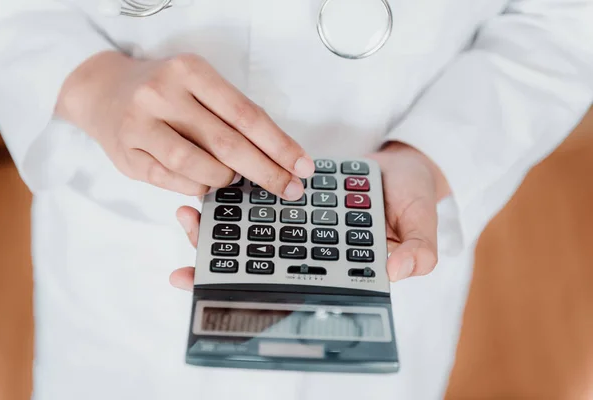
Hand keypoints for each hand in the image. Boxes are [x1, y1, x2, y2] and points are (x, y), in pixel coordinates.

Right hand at [55, 51, 313, 198]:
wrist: (102, 91)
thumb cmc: (163, 89)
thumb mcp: (198, 83)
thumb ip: (230, 114)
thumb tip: (274, 156)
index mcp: (190, 71)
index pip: (246, 114)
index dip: (279, 145)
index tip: (302, 166)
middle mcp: (162, 94)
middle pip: (226, 143)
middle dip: (265, 172)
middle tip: (289, 189)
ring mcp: (140, 125)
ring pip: (197, 166)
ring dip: (226, 181)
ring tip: (237, 181)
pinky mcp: (126, 155)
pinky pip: (171, 181)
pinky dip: (197, 187)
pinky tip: (208, 186)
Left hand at [170, 142, 449, 289]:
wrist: (403, 164)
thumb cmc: (414, 196)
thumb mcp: (423, 223)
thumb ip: (419, 250)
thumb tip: (397, 271)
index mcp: (335, 266)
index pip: (293, 287)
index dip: (256, 294)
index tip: (215, 293)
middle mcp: (310, 249)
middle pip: (260, 266)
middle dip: (221, 268)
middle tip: (185, 267)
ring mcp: (298, 223)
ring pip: (252, 235)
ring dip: (219, 232)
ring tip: (188, 219)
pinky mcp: (290, 196)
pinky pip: (259, 201)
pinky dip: (235, 200)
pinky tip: (209, 193)